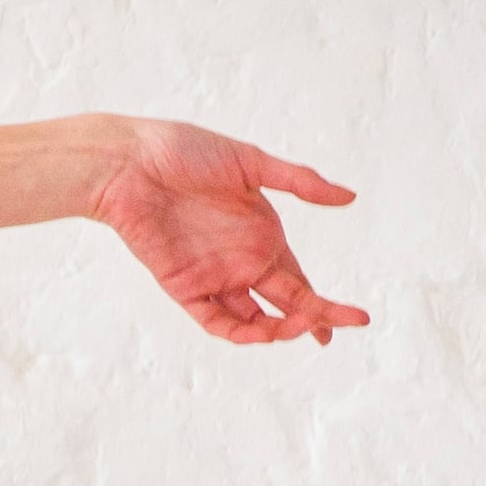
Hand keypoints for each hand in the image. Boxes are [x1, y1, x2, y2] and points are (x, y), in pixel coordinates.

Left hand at [86, 121, 367, 345]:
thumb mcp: (250, 163)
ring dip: (280, 329)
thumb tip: (349, 197)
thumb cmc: (184, 151)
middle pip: (284, 304)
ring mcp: (214, 276)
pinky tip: (265, 332)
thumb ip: (299, 181)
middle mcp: (241, 259)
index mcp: (261, 233)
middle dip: (313, 320)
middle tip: (335, 334)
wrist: (130, 162)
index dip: (322, 303)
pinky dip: (241, 332)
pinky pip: (216, 320)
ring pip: (254, 320)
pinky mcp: (185, 287)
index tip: (355, 319)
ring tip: (304, 326)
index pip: (298, 279)